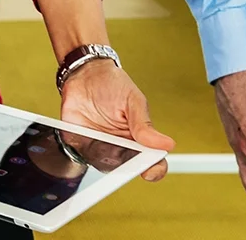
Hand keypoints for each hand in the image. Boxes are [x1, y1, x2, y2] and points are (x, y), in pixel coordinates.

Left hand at [59, 58, 174, 181]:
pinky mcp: (79, 147)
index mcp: (139, 137)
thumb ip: (144, 124)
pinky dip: (81, 155)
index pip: (152, 161)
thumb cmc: (112, 85)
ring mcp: (100, 149)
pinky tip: (84, 142)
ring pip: (104, 168)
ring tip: (104, 143)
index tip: (150, 169)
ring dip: (103, 160)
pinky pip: (80, 159)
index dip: (154, 169)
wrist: (84, 75)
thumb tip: (165, 144)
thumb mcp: (133, 100)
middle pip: (127, 170)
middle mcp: (120, 147)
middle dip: (126, 169)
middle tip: (125, 158)